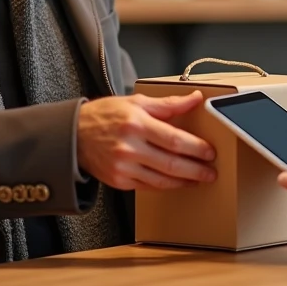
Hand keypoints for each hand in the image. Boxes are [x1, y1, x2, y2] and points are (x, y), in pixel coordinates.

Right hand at [76, 92, 217, 190]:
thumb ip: (168, 104)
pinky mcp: (119, 181)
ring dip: (184, 181)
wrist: (74, 135)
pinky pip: (149, 186)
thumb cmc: (106, 115)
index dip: (196, 148)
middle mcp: (129, 147)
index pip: (174, 139)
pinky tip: (177, 182)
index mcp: (136, 124)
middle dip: (196, 169)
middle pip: (172, 163)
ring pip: (162, 179)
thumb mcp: (136, 102)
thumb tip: (195, 99)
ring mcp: (123, 167)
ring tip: (199, 178)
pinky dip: (166, 185)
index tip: (210, 152)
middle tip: (211, 171)